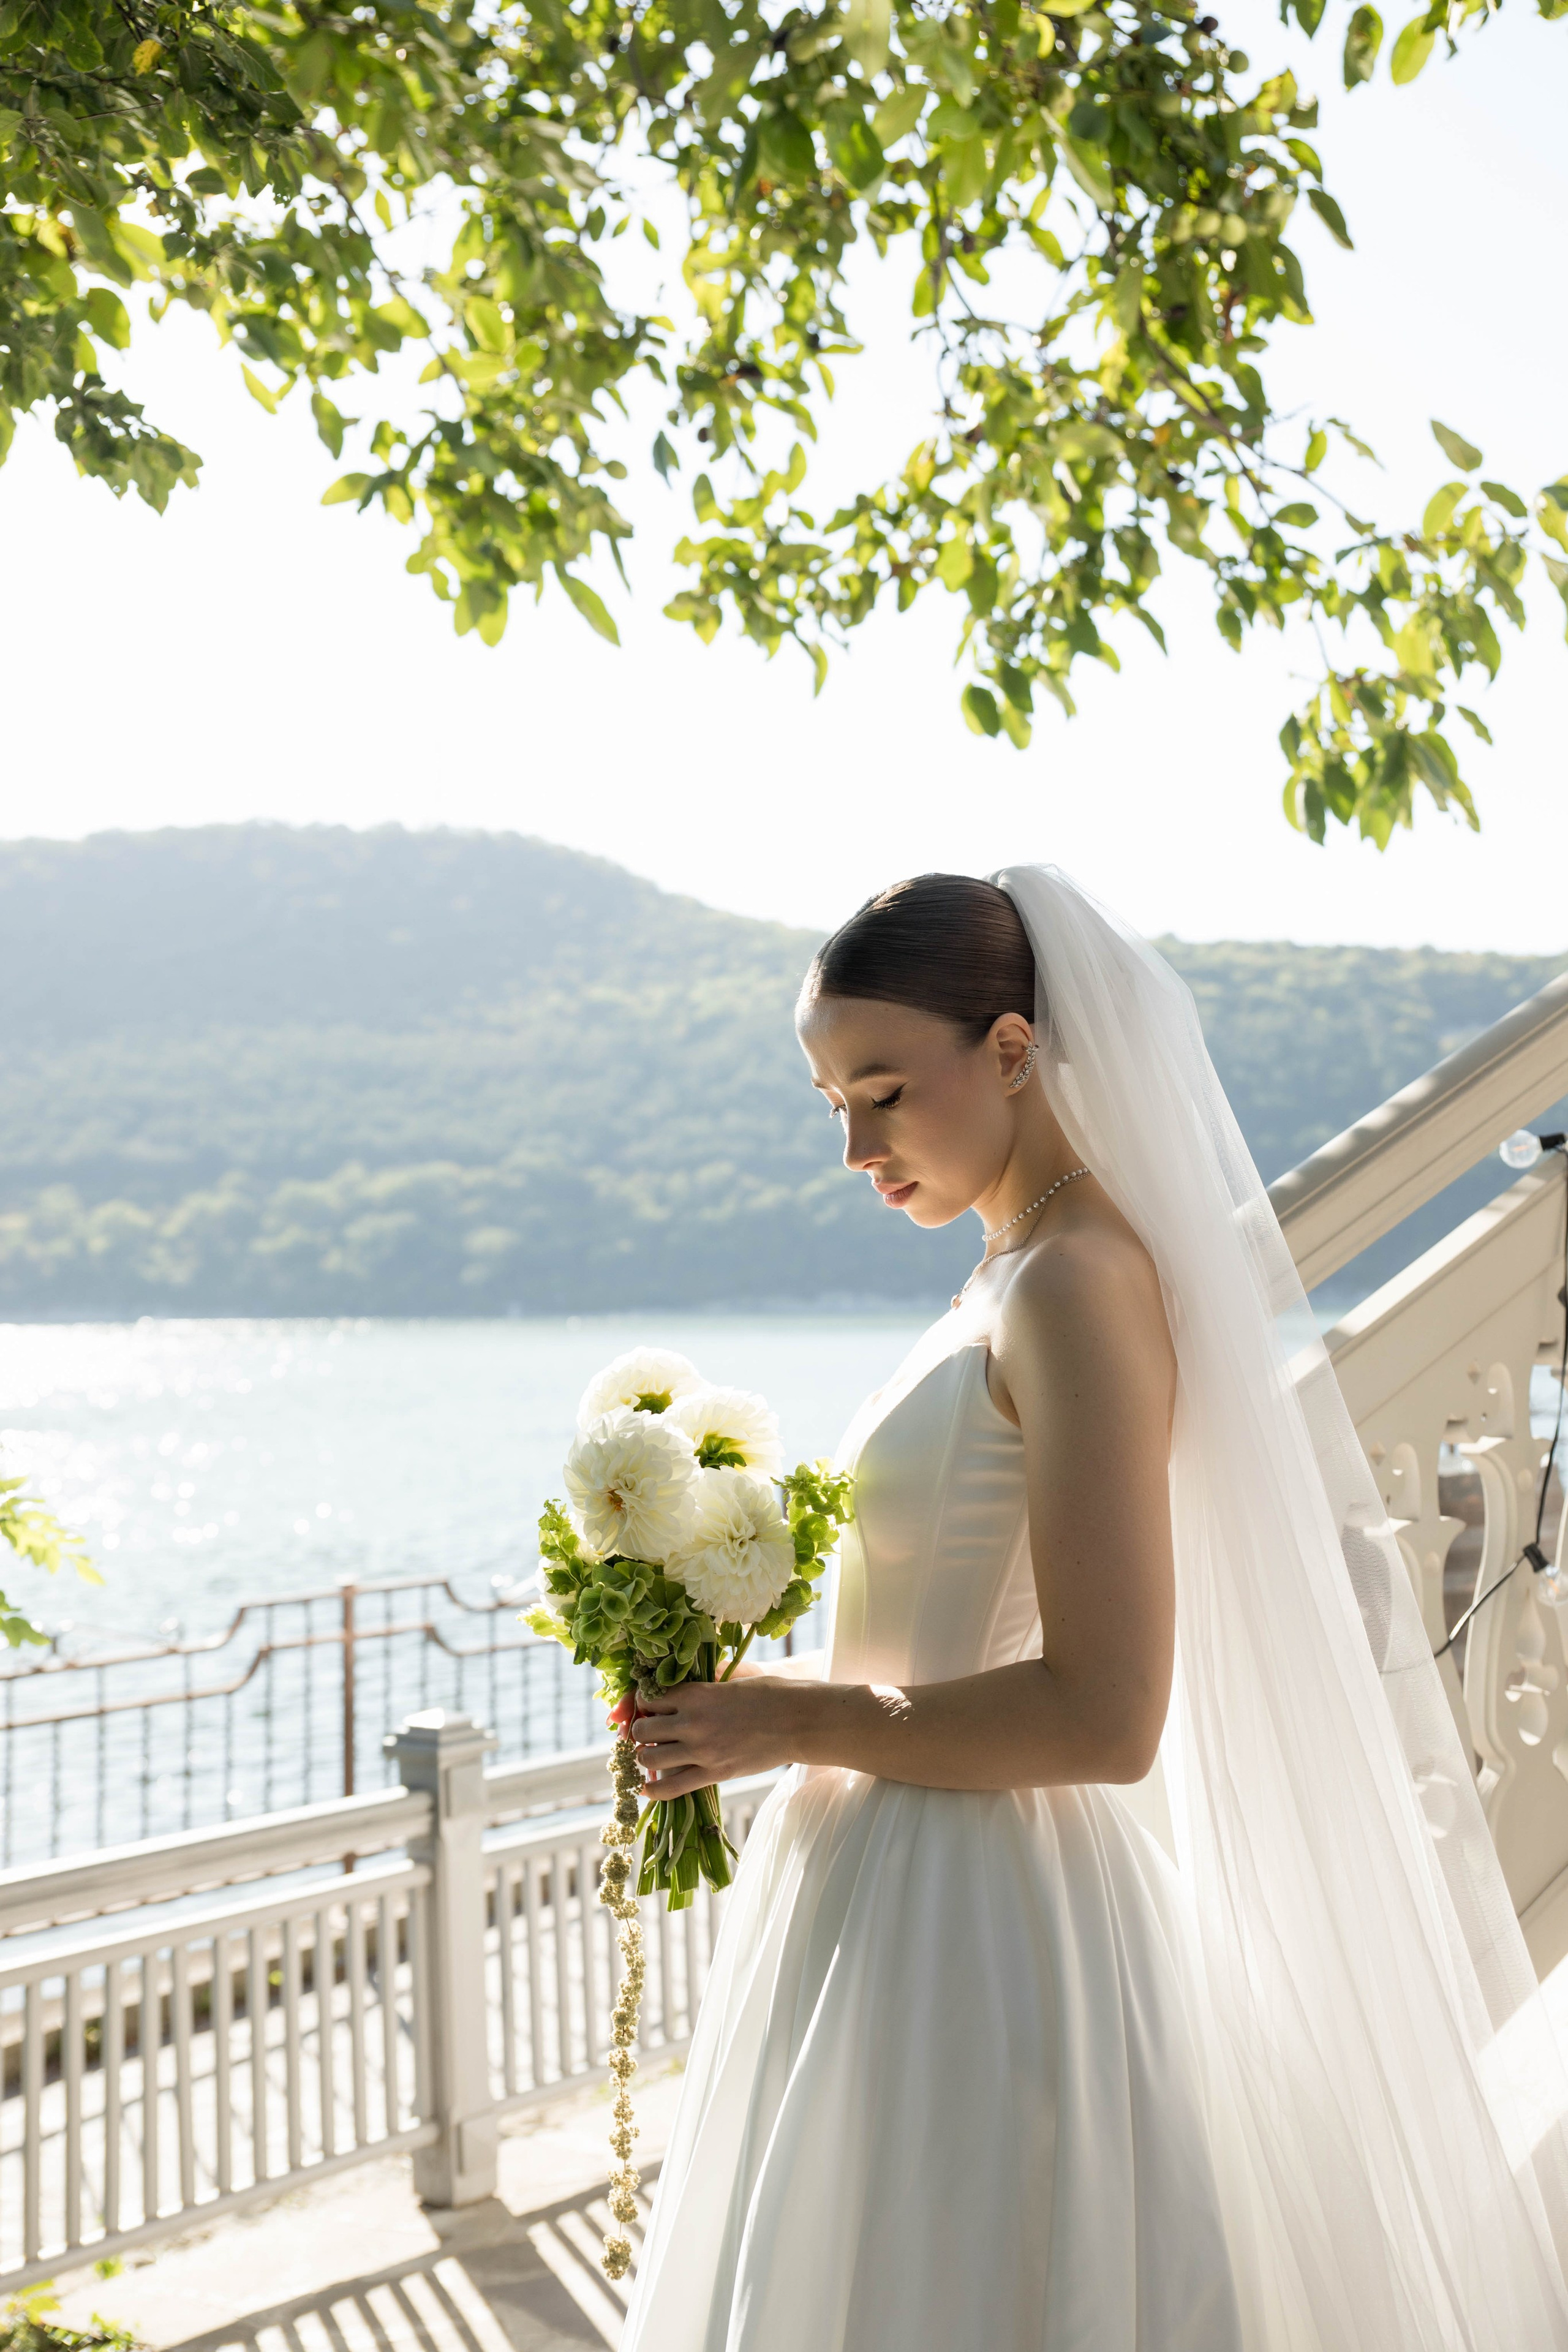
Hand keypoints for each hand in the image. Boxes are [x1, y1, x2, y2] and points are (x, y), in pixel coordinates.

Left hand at [631, 1675, 808, 1800]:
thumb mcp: (730, 1680)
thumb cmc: (769, 1694)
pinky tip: (646, 1789)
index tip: (648, 1708)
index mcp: (695, 1693)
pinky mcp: (714, 1773)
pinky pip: (671, 1787)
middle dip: (640, 1731)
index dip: (643, 1703)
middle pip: (642, 1729)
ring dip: (645, 1757)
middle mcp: (692, 1721)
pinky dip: (653, 1790)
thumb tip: (679, 1692)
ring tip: (652, 1755)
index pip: (648, 1698)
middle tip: (648, 1733)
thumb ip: (702, 1687)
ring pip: (648, 1758)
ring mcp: (702, 1750)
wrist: (798, 1720)